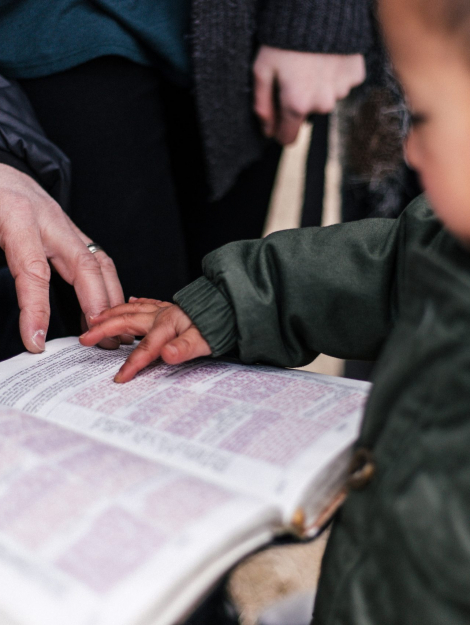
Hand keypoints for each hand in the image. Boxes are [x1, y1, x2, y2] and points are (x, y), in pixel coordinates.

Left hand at [0, 164, 126, 351]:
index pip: (33, 271)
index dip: (37, 309)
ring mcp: (64, 222)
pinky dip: (107, 285)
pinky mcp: (70, 228)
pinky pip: (97, 258)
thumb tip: (8, 305)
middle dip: (99, 306)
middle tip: (103, 341)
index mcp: (16, 216)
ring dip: (112, 298)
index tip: (36, 341)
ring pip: (100, 261)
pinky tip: (104, 307)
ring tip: (113, 331)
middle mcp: (48, 219)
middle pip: (85, 266)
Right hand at [80, 297, 211, 382]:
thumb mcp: (206, 341)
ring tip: (95, 318)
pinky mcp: (171, 307)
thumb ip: (185, 348)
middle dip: (105, 330)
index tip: (119, 379)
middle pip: (128, 322)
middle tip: (86, 337)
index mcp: (168, 325)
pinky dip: (135, 303)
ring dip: (113, 314)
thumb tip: (167, 355)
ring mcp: (166, 309)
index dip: (132, 364)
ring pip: (132, 309)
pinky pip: (148, 303)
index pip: (146, 348)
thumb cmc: (220, 325)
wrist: (233, 306)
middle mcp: (163, 315)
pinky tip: (130, 302)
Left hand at [253, 46, 365, 144]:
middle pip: (307, 116)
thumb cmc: (283, 39)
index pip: (288, 138)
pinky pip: (342, 83)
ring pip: (325, 99)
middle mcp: (322, 104)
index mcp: (297, 105)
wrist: (319, 7)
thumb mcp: (262, 70)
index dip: (279, 130)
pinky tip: (327, 59)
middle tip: (293, 76)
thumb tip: (267, 131)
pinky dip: (334, 75)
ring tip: (310, 64)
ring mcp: (341, 90)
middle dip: (299, 103)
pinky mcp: (355, 75)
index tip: (276, 119)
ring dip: (318, 88)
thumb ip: (262, 105)